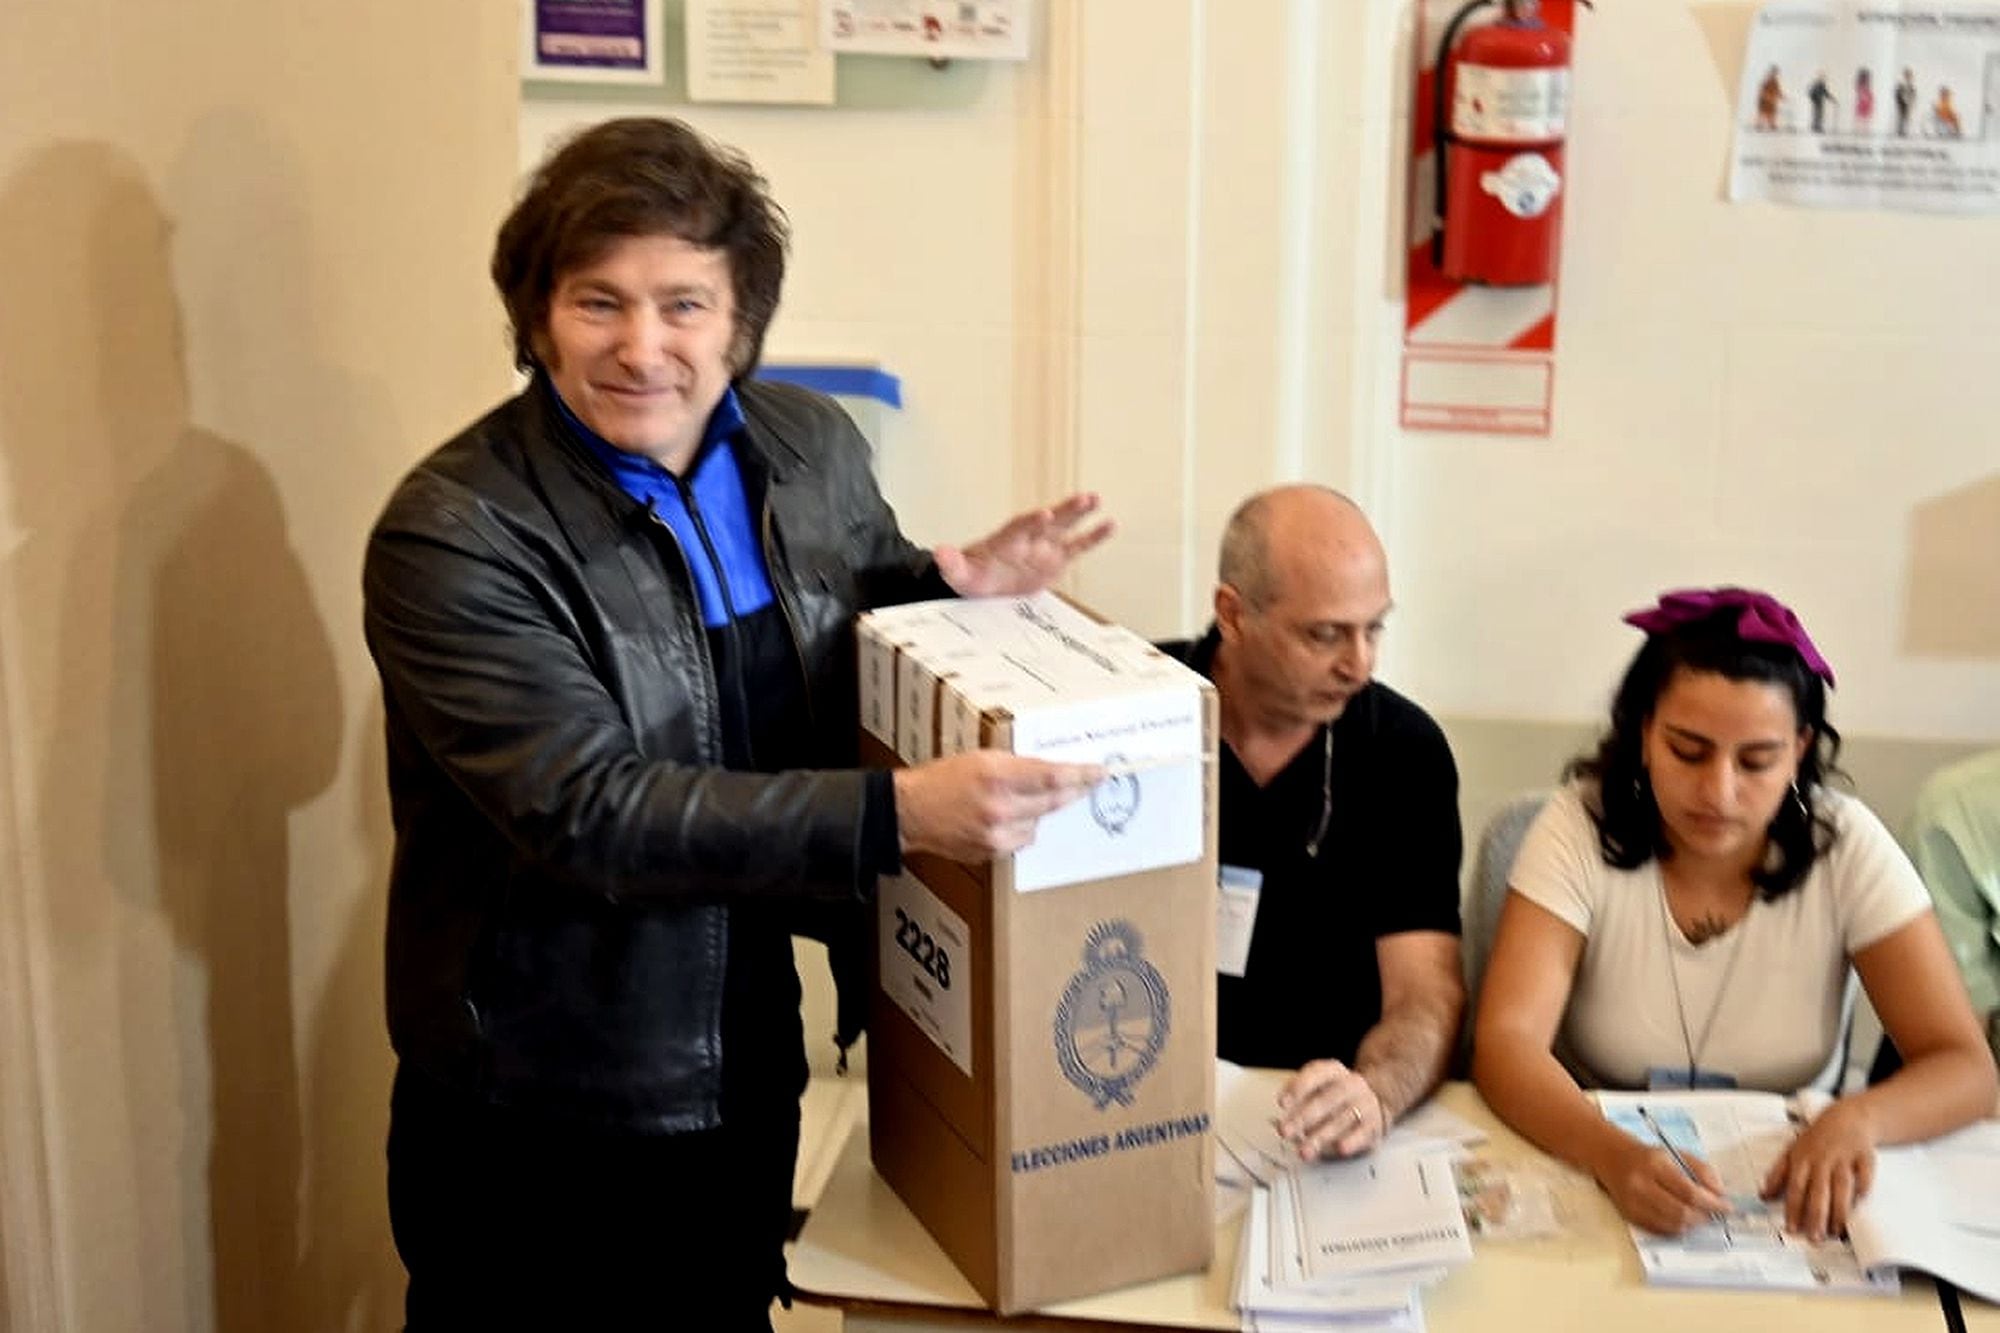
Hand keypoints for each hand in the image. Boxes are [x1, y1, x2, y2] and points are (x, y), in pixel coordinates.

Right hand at [892, 750, 1104, 861]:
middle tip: (1087, 783)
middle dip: (1073, 791)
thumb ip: (1017, 765)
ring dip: (1039, 811)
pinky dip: (1021, 828)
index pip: (1053, 777)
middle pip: (1053, 801)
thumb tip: (1054, 772)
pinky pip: (1022, 839)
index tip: (1099, 772)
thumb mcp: (981, 758)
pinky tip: (1003, 818)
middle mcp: (1000, 808)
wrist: (909, 812)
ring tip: (1017, 800)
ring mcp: (997, 835)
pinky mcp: (992, 852)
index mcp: (997, 776)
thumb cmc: (941, 779)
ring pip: (1039, 822)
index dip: (1081, 775)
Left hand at [934, 493, 1113, 597]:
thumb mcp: (958, 574)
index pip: (1021, 528)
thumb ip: (951, 563)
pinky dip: (1093, 537)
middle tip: (1082, 498)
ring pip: (1066, 527)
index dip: (1033, 522)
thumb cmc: (971, 576)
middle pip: (1049, 521)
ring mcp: (1045, 546)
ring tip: (1096, 500)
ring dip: (1080, 514)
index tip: (1045, 515)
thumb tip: (939, 552)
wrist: (983, 584)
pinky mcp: (1057, 559)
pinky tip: (1110, 525)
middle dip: (1065, 510)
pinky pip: (1078, 546)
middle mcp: (1029, 538)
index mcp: (1007, 540)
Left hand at [1274, 1060, 1386, 1160]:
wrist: (1375, 1101)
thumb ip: (1298, 1095)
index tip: (1282, 1103)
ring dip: (1321, 1136)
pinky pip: (1363, 1132)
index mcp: (1333, 1071)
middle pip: (1327, 1100)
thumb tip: (1281, 1113)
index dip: (1298, 1087)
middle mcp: (1351, 1084)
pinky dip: (1352, 1141)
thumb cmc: (1336, 1096)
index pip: (1316, 1074)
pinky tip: (1340, 1148)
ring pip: (1342, 1120)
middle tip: (1285, 1131)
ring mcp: (1365, 1104)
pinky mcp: (1374, 1125)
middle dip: (1303, 1117)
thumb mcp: (1318, 1086)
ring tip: (1304, 1151)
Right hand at [1592, 1133, 1728, 1235]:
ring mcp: (1633, 1203)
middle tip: (1715, 1215)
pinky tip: (1684, 1220)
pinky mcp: (1629, 1215)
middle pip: (1681, 1212)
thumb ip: (1701, 1170)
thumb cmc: (1647, 1155)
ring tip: (1701, 1217)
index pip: (1689, 1192)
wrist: (1610, 1157)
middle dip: (1704, 1217)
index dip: (1712, 1204)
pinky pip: (1660, 1230)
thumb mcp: (1675, 1153)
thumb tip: (1720, 1193)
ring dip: (1693, 1225)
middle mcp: (1641, 1185)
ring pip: (1672, 1225)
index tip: (1726, 1207)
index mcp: (1655, 1165)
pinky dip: (1678, 1228)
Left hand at [1760, 1097, 1876, 1240]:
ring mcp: (1844, 1158)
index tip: (1792, 1228)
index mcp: (1802, 1159)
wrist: (1846, 1118)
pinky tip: (1859, 1204)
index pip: (1795, 1187)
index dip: (1793, 1209)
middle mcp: (1822, 1160)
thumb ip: (1777, 1174)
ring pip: (1842, 1187)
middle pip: (1819, 1191)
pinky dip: (1863, 1189)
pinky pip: (1865, 1176)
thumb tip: (1764, 1195)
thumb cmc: (1816, 1139)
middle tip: (1815, 1237)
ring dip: (1839, 1211)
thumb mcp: (1791, 1152)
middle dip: (1816, 1217)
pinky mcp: (1864, 1157)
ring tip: (1835, 1231)